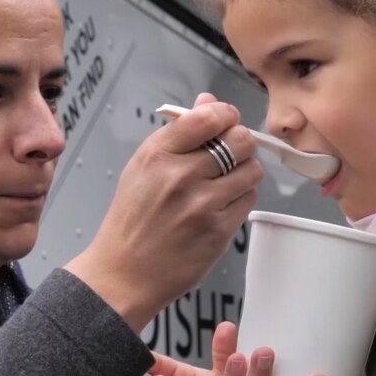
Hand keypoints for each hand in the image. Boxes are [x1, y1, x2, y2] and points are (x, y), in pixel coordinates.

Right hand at [67, 94, 261, 329]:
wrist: (124, 273)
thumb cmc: (133, 218)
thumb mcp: (143, 166)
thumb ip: (180, 132)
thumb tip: (209, 102)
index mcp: (158, 154)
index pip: (209, 117)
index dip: (225, 115)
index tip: (225, 121)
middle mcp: (181, 176)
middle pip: (240, 141)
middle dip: (240, 142)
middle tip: (231, 152)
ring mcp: (202, 205)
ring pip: (252, 170)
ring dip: (244, 172)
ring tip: (224, 182)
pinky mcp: (219, 231)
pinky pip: (249, 200)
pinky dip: (240, 199)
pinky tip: (220, 206)